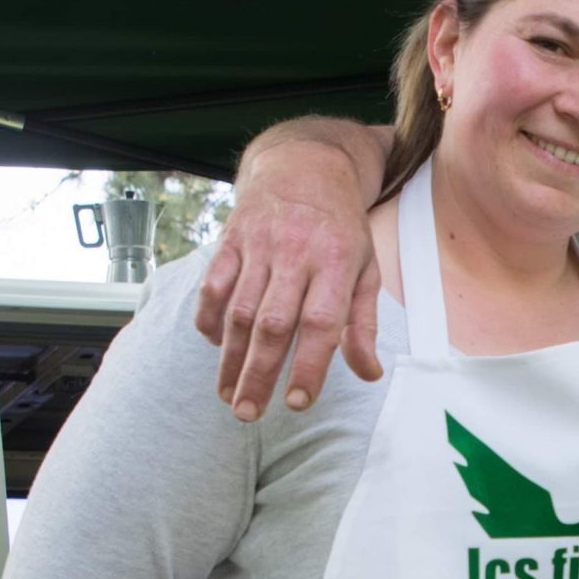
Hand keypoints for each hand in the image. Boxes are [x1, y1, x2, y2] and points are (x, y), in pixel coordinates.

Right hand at [195, 145, 382, 418]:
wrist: (305, 165)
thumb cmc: (341, 228)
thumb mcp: (366, 269)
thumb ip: (363, 323)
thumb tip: (369, 374)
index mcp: (336, 262)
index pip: (320, 323)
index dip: (307, 365)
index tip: (297, 402)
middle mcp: (296, 254)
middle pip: (272, 323)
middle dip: (257, 373)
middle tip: (248, 413)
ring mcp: (259, 245)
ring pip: (238, 309)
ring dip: (229, 357)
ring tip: (228, 395)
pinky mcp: (231, 239)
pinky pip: (214, 283)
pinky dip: (209, 317)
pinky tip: (213, 346)